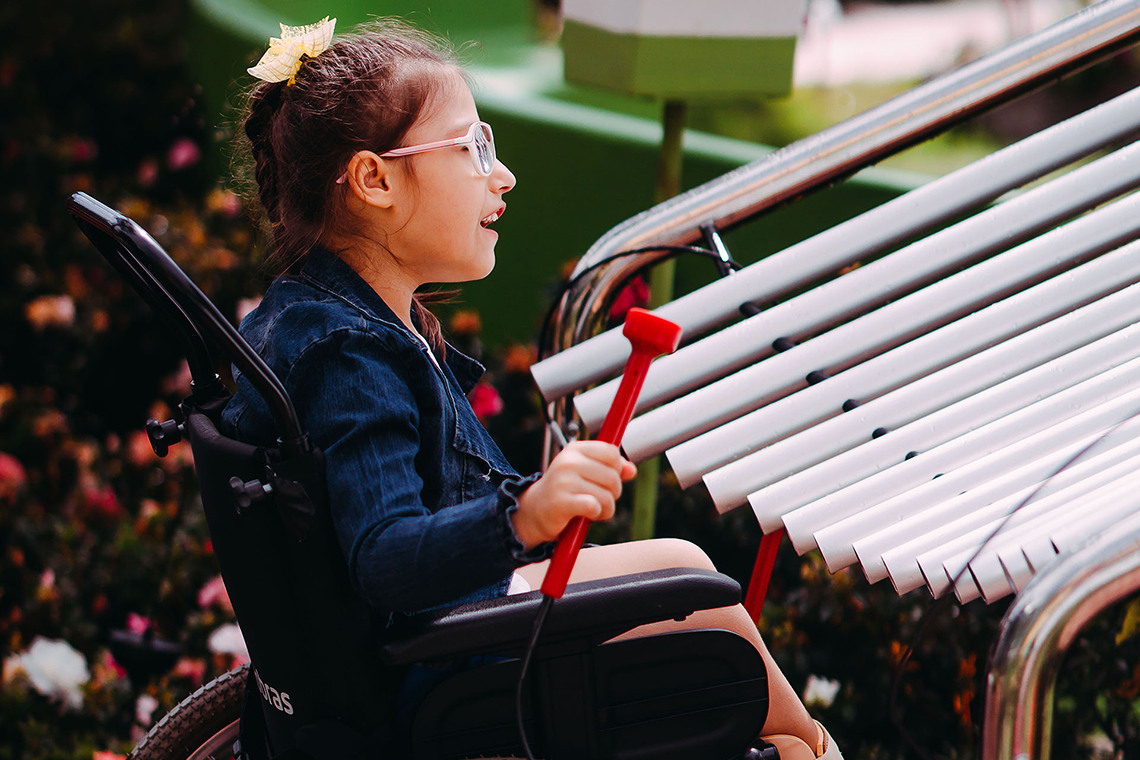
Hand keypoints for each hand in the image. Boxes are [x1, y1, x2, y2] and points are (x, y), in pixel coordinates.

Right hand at [512, 441, 636, 548]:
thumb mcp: (586, 474)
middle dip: (613, 493)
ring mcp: (563, 481)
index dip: (616, 470)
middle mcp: (568, 461)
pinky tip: (585, 515)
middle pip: (613, 476)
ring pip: (607, 496)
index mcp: (575, 450)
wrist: (535, 511)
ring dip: (605, 508)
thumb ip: (610, 469)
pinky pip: (594, 506)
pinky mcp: (561, 501)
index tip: (606, 480)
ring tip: (592, 509)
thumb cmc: (564, 491)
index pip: (611, 453)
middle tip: (598, 499)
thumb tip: (632, 470)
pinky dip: (595, 514)